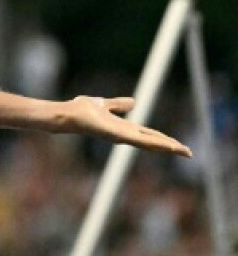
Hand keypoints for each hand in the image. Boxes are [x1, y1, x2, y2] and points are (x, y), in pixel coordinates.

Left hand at [66, 95, 191, 157]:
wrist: (66, 114)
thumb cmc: (80, 110)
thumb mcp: (104, 104)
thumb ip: (118, 104)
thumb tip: (134, 102)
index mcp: (123, 128)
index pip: (149, 135)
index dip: (164, 139)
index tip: (179, 145)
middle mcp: (124, 135)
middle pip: (153, 141)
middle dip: (171, 147)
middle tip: (189, 153)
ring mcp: (121, 137)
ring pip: (149, 143)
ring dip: (167, 147)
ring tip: (184, 151)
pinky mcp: (116, 135)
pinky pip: (138, 140)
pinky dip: (153, 143)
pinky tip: (165, 146)